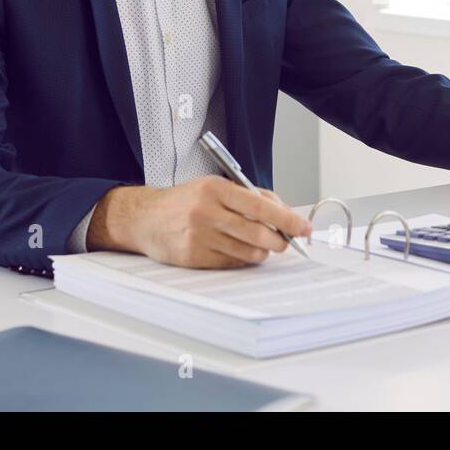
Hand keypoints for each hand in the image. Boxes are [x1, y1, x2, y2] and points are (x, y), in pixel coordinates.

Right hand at [91, 177, 312, 267]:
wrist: (145, 217)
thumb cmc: (186, 200)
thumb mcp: (216, 187)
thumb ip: (250, 196)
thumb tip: (283, 213)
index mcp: (216, 189)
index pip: (260, 205)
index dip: (287, 219)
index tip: (304, 228)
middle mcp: (207, 212)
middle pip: (258, 233)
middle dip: (280, 241)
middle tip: (286, 242)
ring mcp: (199, 236)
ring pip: (248, 252)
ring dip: (262, 251)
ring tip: (259, 244)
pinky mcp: (194, 257)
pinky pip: (232, 263)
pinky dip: (242, 259)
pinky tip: (237, 250)